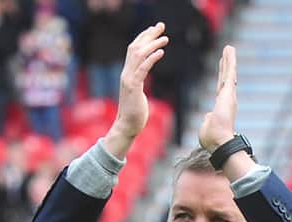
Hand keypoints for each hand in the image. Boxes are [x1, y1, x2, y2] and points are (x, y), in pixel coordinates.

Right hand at [105, 23, 167, 157]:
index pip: (133, 49)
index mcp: (128, 73)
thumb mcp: (137, 92)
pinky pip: (143, 69)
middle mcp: (126, 73)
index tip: (154, 29)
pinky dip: (152, 58)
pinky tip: (160, 52)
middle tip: (161, 26)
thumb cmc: (135, 113)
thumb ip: (139, 81)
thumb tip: (143, 76)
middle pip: (135, 47)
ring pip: (138, 55)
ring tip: (165, 38)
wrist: (127, 126)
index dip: (144, 37)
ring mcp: (128, 80)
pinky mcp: (133, 87)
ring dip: (152, 44)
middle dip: (148, 34)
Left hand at [199, 45, 237, 152]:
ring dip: (230, 60)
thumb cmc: (212, 139)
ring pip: (229, 73)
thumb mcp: (207, 127)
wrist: (220, 142)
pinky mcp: (229, 92)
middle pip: (226, 79)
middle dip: (227, 66)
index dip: (222, 79)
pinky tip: (230, 50)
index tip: (223, 70)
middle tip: (227, 53)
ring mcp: (229, 95)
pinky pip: (230, 72)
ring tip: (229, 48)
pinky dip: (230, 61)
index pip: (220, 89)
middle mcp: (227, 100)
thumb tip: (208, 115)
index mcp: (221, 107)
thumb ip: (208, 119)